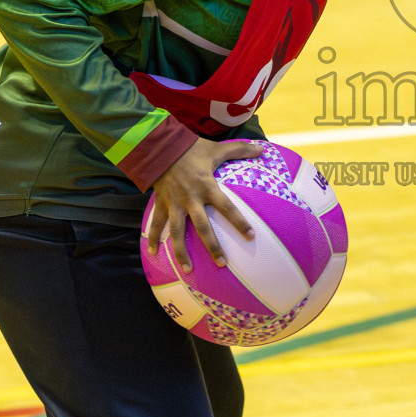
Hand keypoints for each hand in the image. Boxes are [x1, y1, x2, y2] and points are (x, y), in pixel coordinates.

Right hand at [147, 137, 265, 271]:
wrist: (160, 146)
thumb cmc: (191, 149)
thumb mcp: (217, 149)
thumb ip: (240, 150)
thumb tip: (262, 149)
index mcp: (207, 187)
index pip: (227, 208)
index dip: (239, 222)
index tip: (250, 237)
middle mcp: (191, 199)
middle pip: (203, 228)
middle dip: (212, 247)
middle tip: (222, 264)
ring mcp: (174, 204)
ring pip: (177, 232)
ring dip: (182, 252)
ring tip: (188, 270)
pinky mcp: (161, 204)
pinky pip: (156, 224)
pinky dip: (153, 238)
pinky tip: (153, 254)